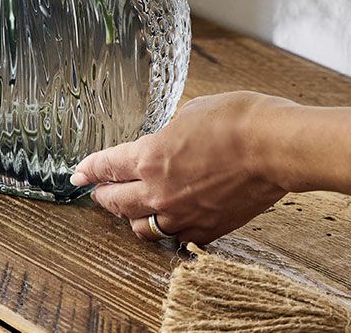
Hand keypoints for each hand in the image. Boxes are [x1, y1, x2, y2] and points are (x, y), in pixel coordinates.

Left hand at [70, 92, 291, 243]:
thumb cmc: (234, 120)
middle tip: (98, 191)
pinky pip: (176, 237)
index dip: (89, 169)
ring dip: (131, 217)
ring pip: (142, 227)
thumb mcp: (189, 113)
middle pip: (117, 202)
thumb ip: (169, 134)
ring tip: (129, 210)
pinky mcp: (208, 229)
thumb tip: (167, 141)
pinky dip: (167, 230)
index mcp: (149, 157)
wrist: (272, 147)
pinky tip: (167, 222)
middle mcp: (159, 191)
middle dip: (103, 196)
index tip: (78, 173)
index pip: (107, 166)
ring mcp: (183, 214)